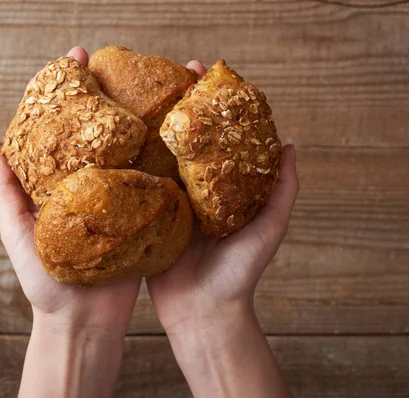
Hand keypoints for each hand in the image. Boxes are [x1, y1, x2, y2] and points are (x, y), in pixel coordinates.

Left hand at [0, 46, 140, 397]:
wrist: (83, 323)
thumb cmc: (45, 285)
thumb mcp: (18, 235)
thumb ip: (7, 195)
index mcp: (59, 185)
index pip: (63, 129)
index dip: (68, 93)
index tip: (76, 59)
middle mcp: (89, 186)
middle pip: (99, 132)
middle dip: (108, 95)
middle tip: (116, 63)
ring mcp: (118, 199)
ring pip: (129, 151)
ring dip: (139, 118)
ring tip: (149, 86)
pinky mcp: (143, 216)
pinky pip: (152, 181)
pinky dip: (160, 155)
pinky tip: (170, 129)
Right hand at [147, 62, 298, 334]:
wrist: (204, 313)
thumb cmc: (240, 273)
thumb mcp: (269, 229)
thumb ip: (282, 192)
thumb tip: (292, 145)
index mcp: (220, 189)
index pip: (215, 137)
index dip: (209, 105)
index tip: (202, 73)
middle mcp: (193, 191)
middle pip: (183, 140)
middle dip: (175, 107)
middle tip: (165, 75)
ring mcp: (167, 204)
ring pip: (157, 159)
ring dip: (148, 129)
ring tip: (136, 97)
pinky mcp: (145, 219)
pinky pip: (136, 188)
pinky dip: (129, 164)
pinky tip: (117, 141)